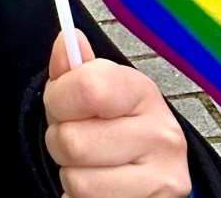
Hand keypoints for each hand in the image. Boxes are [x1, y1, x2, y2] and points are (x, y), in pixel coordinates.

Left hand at [43, 31, 191, 197]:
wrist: (154, 170)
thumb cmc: (118, 124)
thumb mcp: (99, 89)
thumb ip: (75, 67)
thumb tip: (67, 38)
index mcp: (142, 92)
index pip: (88, 88)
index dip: (58, 98)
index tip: (62, 103)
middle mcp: (161, 134)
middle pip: (72, 141)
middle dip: (60, 141)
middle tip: (78, 137)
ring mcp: (162, 178)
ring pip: (76, 180)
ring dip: (70, 174)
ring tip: (90, 163)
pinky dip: (79, 197)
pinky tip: (99, 184)